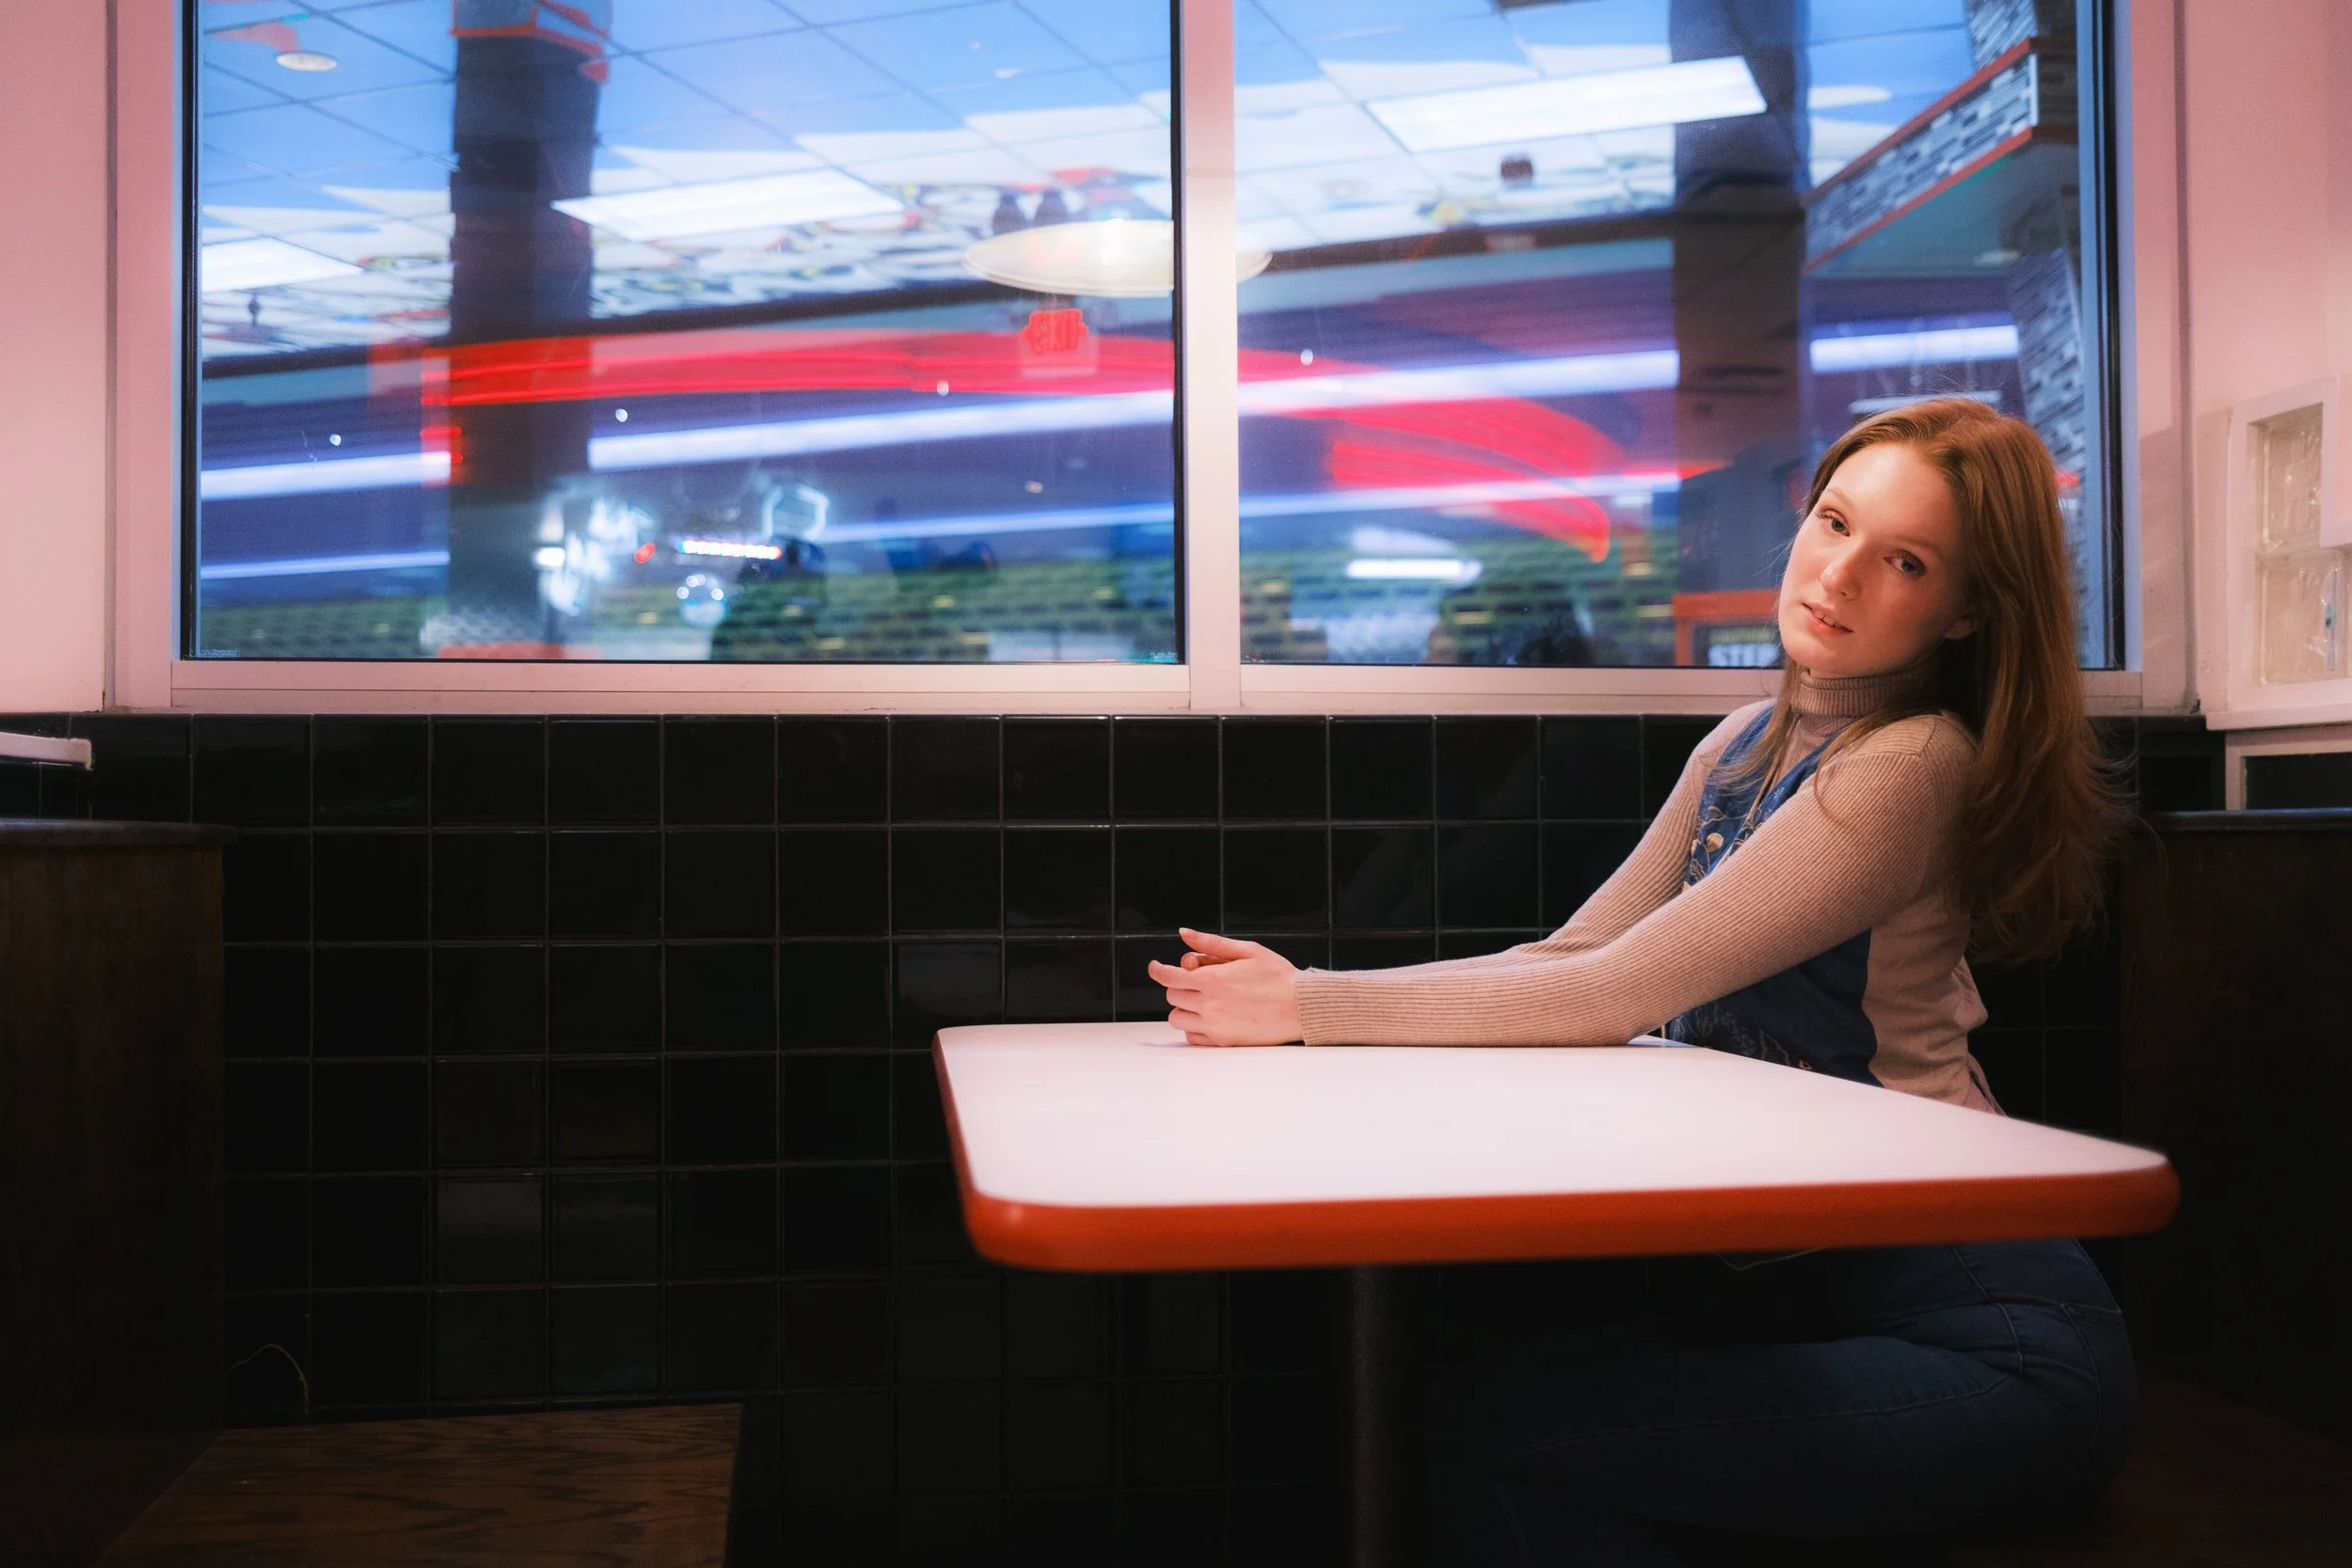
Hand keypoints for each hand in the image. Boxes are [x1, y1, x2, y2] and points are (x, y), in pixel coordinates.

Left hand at [1147, 928, 1302, 1046]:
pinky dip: (1195, 1026)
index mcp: (1214, 980)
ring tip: (1206, 999)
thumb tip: (1184, 934)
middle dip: (1181, 984)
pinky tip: (1212, 1016)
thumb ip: (1211, 943)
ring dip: (1185, 1006)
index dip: (1157, 970)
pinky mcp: (1223, 1041)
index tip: (1156, 967)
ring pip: (1177, 1017)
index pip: (1169, 976)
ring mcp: (1215, 1026)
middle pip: (1173, 994)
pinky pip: (1192, 1036)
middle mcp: (1210, 1005)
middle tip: (1201, 979)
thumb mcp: (1247, 950)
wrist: (1301, 1007)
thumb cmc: (1278, 976)